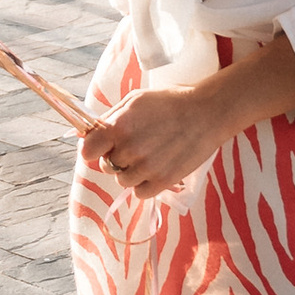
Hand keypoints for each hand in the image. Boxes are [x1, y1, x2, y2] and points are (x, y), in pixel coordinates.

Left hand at [84, 81, 236, 198]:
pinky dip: (145, 184)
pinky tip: (157, 167)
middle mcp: (129, 150)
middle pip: (106, 166)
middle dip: (116, 157)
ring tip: (150, 155)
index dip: (93, 149)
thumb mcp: (134, 100)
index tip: (101, 146)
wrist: (207, 114)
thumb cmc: (169, 102)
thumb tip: (92, 133)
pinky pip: (140, 193)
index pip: (87, 150)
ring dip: (131, 172)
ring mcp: (146, 168)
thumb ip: (111, 118)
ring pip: (122, 181)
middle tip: (136, 145)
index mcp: (118, 127)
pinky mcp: (163, 181)